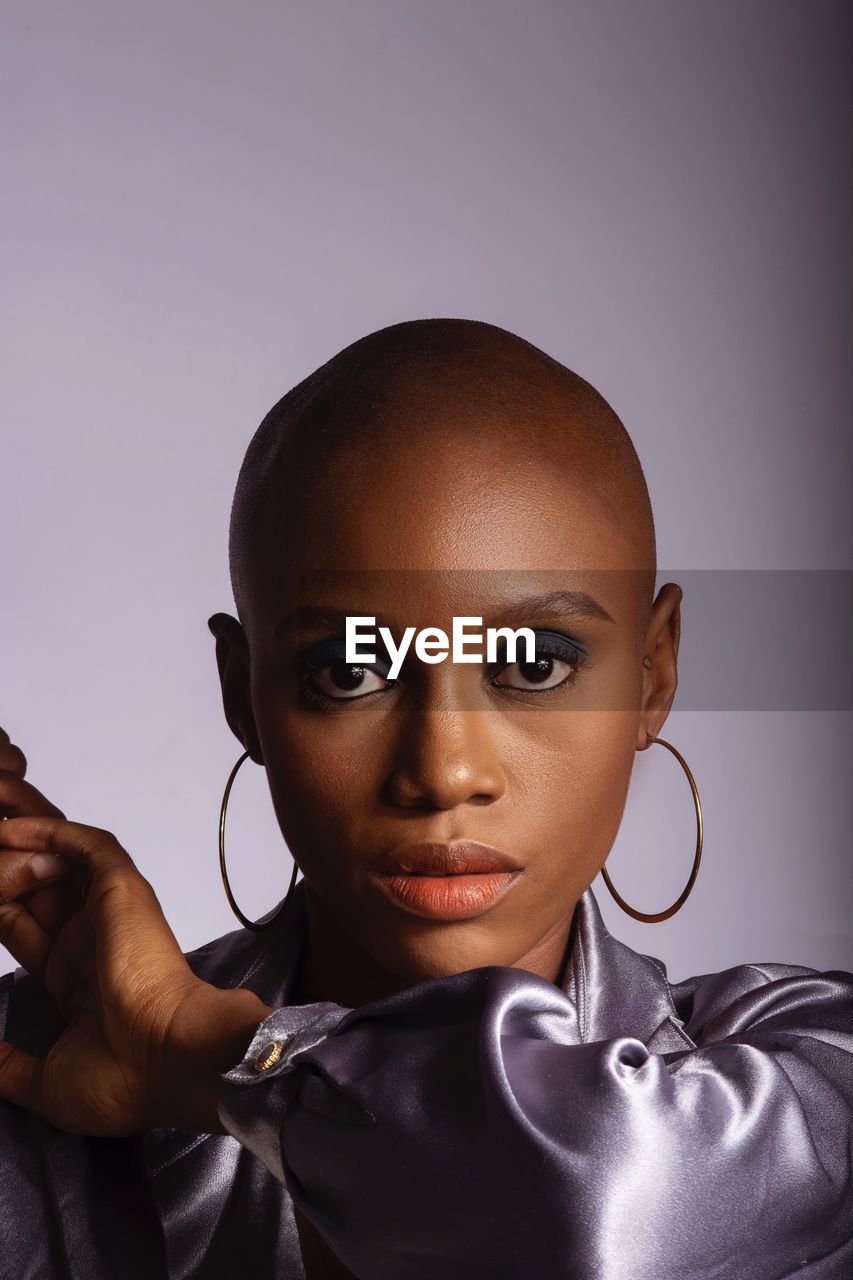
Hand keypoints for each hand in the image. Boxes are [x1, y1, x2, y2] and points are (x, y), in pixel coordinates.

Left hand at [0, 727, 271, 1135]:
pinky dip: (46, 830)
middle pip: (38, 883)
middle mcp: (90, 938)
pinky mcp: (120, 890)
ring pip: (59, 855)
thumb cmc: (125, 1082)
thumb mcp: (43, 1080)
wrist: (166, 1066)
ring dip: (19, 836)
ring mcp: (107, 912)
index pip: (24, 927)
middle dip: (7, 862)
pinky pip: (82, 845)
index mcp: (76, 978)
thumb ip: (7, 1065)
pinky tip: (11, 830)